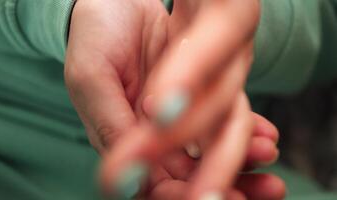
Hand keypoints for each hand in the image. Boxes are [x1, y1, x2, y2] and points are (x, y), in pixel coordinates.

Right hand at [65, 0, 284, 198]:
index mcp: (121, 137)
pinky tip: (267, 138)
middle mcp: (152, 133)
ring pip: (210, 152)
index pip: (153, 185)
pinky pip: (223, 119)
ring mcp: (176, 114)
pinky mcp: (197, 92)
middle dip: (224, 187)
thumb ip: (110, 125)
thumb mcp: (93, 78)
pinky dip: (246, 132)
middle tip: (263, 191)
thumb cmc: (96, 36)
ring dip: (242, 164)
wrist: (114, 3)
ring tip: (270, 165)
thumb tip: (126, 181)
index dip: (182, 197)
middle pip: (188, 177)